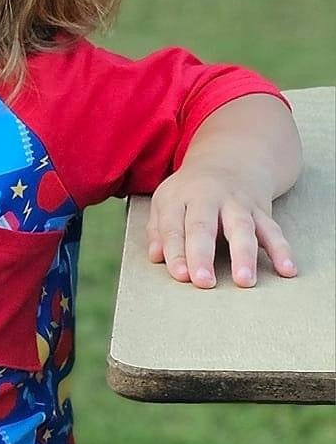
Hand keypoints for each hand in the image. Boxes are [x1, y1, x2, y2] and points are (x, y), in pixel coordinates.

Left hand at [146, 164, 296, 288]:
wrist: (229, 160)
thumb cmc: (190, 191)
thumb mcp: (166, 201)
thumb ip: (159, 230)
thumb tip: (155, 257)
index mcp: (180, 196)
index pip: (173, 226)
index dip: (175, 252)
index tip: (180, 275)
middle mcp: (208, 197)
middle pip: (203, 226)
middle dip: (202, 255)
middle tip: (203, 282)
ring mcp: (237, 203)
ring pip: (241, 228)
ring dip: (244, 255)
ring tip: (244, 281)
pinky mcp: (261, 210)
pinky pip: (272, 230)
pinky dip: (281, 249)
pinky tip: (287, 269)